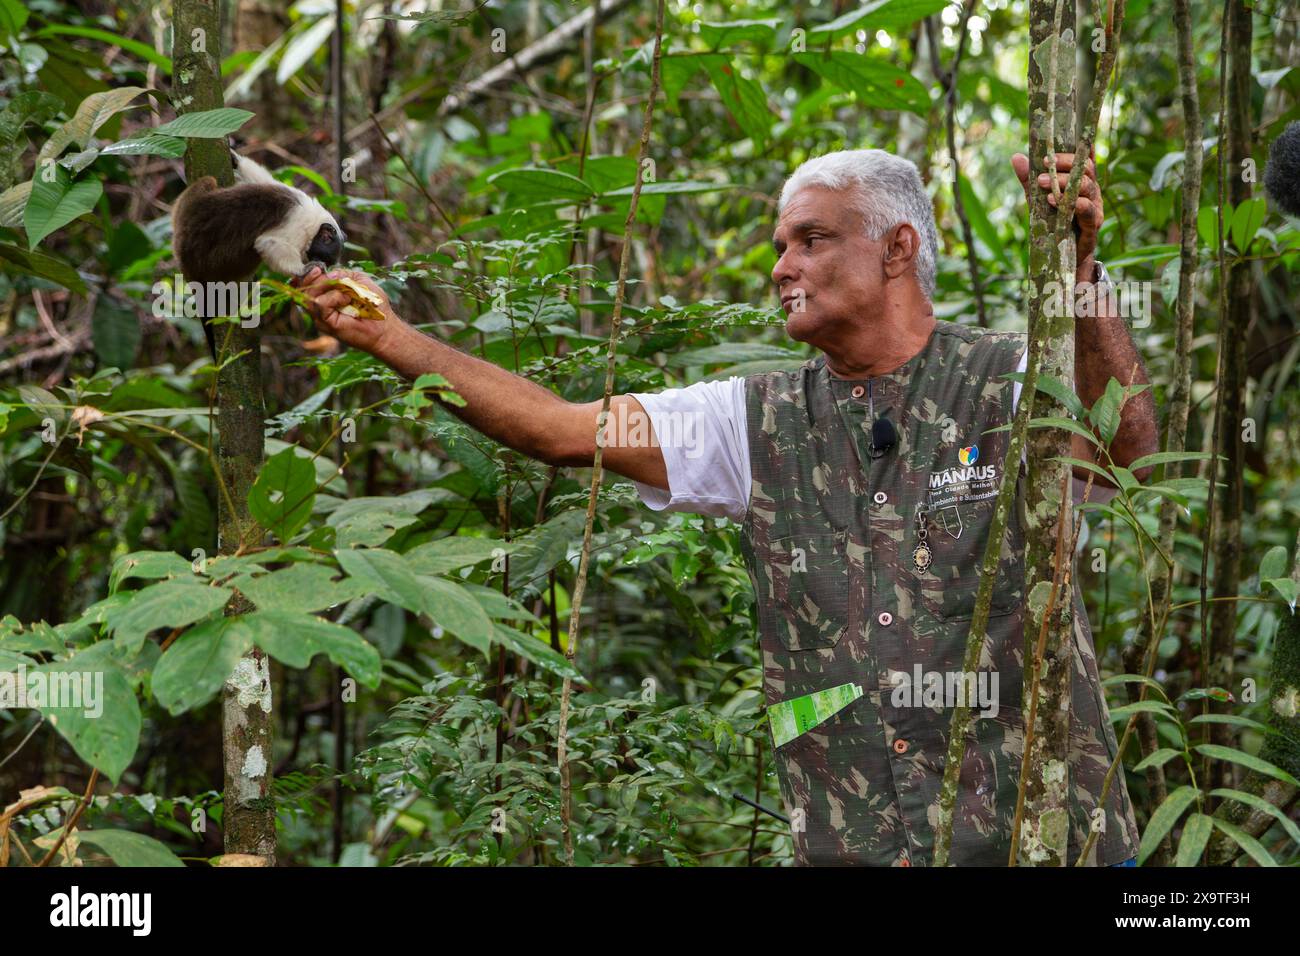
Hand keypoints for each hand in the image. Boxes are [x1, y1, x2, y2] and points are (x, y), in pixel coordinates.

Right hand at [292, 267, 411, 358]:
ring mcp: (322, 317)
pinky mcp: (326, 324)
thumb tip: (327, 274)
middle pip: (304, 291)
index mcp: (327, 297)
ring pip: (310, 297)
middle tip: (327, 276)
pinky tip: (346, 299)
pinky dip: (333, 297)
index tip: (318, 269)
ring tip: (346, 292)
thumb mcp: (359, 281)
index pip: (307, 285)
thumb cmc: (374, 305)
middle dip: (314, 279)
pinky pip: (320, 304)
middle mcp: (321, 308)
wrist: (384, 326)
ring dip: (326, 287)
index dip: (309, 276)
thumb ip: (343, 274)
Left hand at [1011, 149, 1101, 272]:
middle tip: (1045, 163)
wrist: (1063, 257)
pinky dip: (1075, 203)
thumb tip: (1016, 156)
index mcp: (1080, 180)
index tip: (1061, 141)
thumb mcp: (1037, 199)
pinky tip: (1057, 201)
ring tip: (1043, 183)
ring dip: (1064, 182)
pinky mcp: (1093, 224)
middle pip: (1085, 168)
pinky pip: (1088, 210)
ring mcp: (1095, 206)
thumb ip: (1029, 180)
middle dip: (1064, 163)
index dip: (1079, 146)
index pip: (1085, 157)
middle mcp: (1091, 190)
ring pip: (1086, 186)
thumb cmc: (1053, 224)